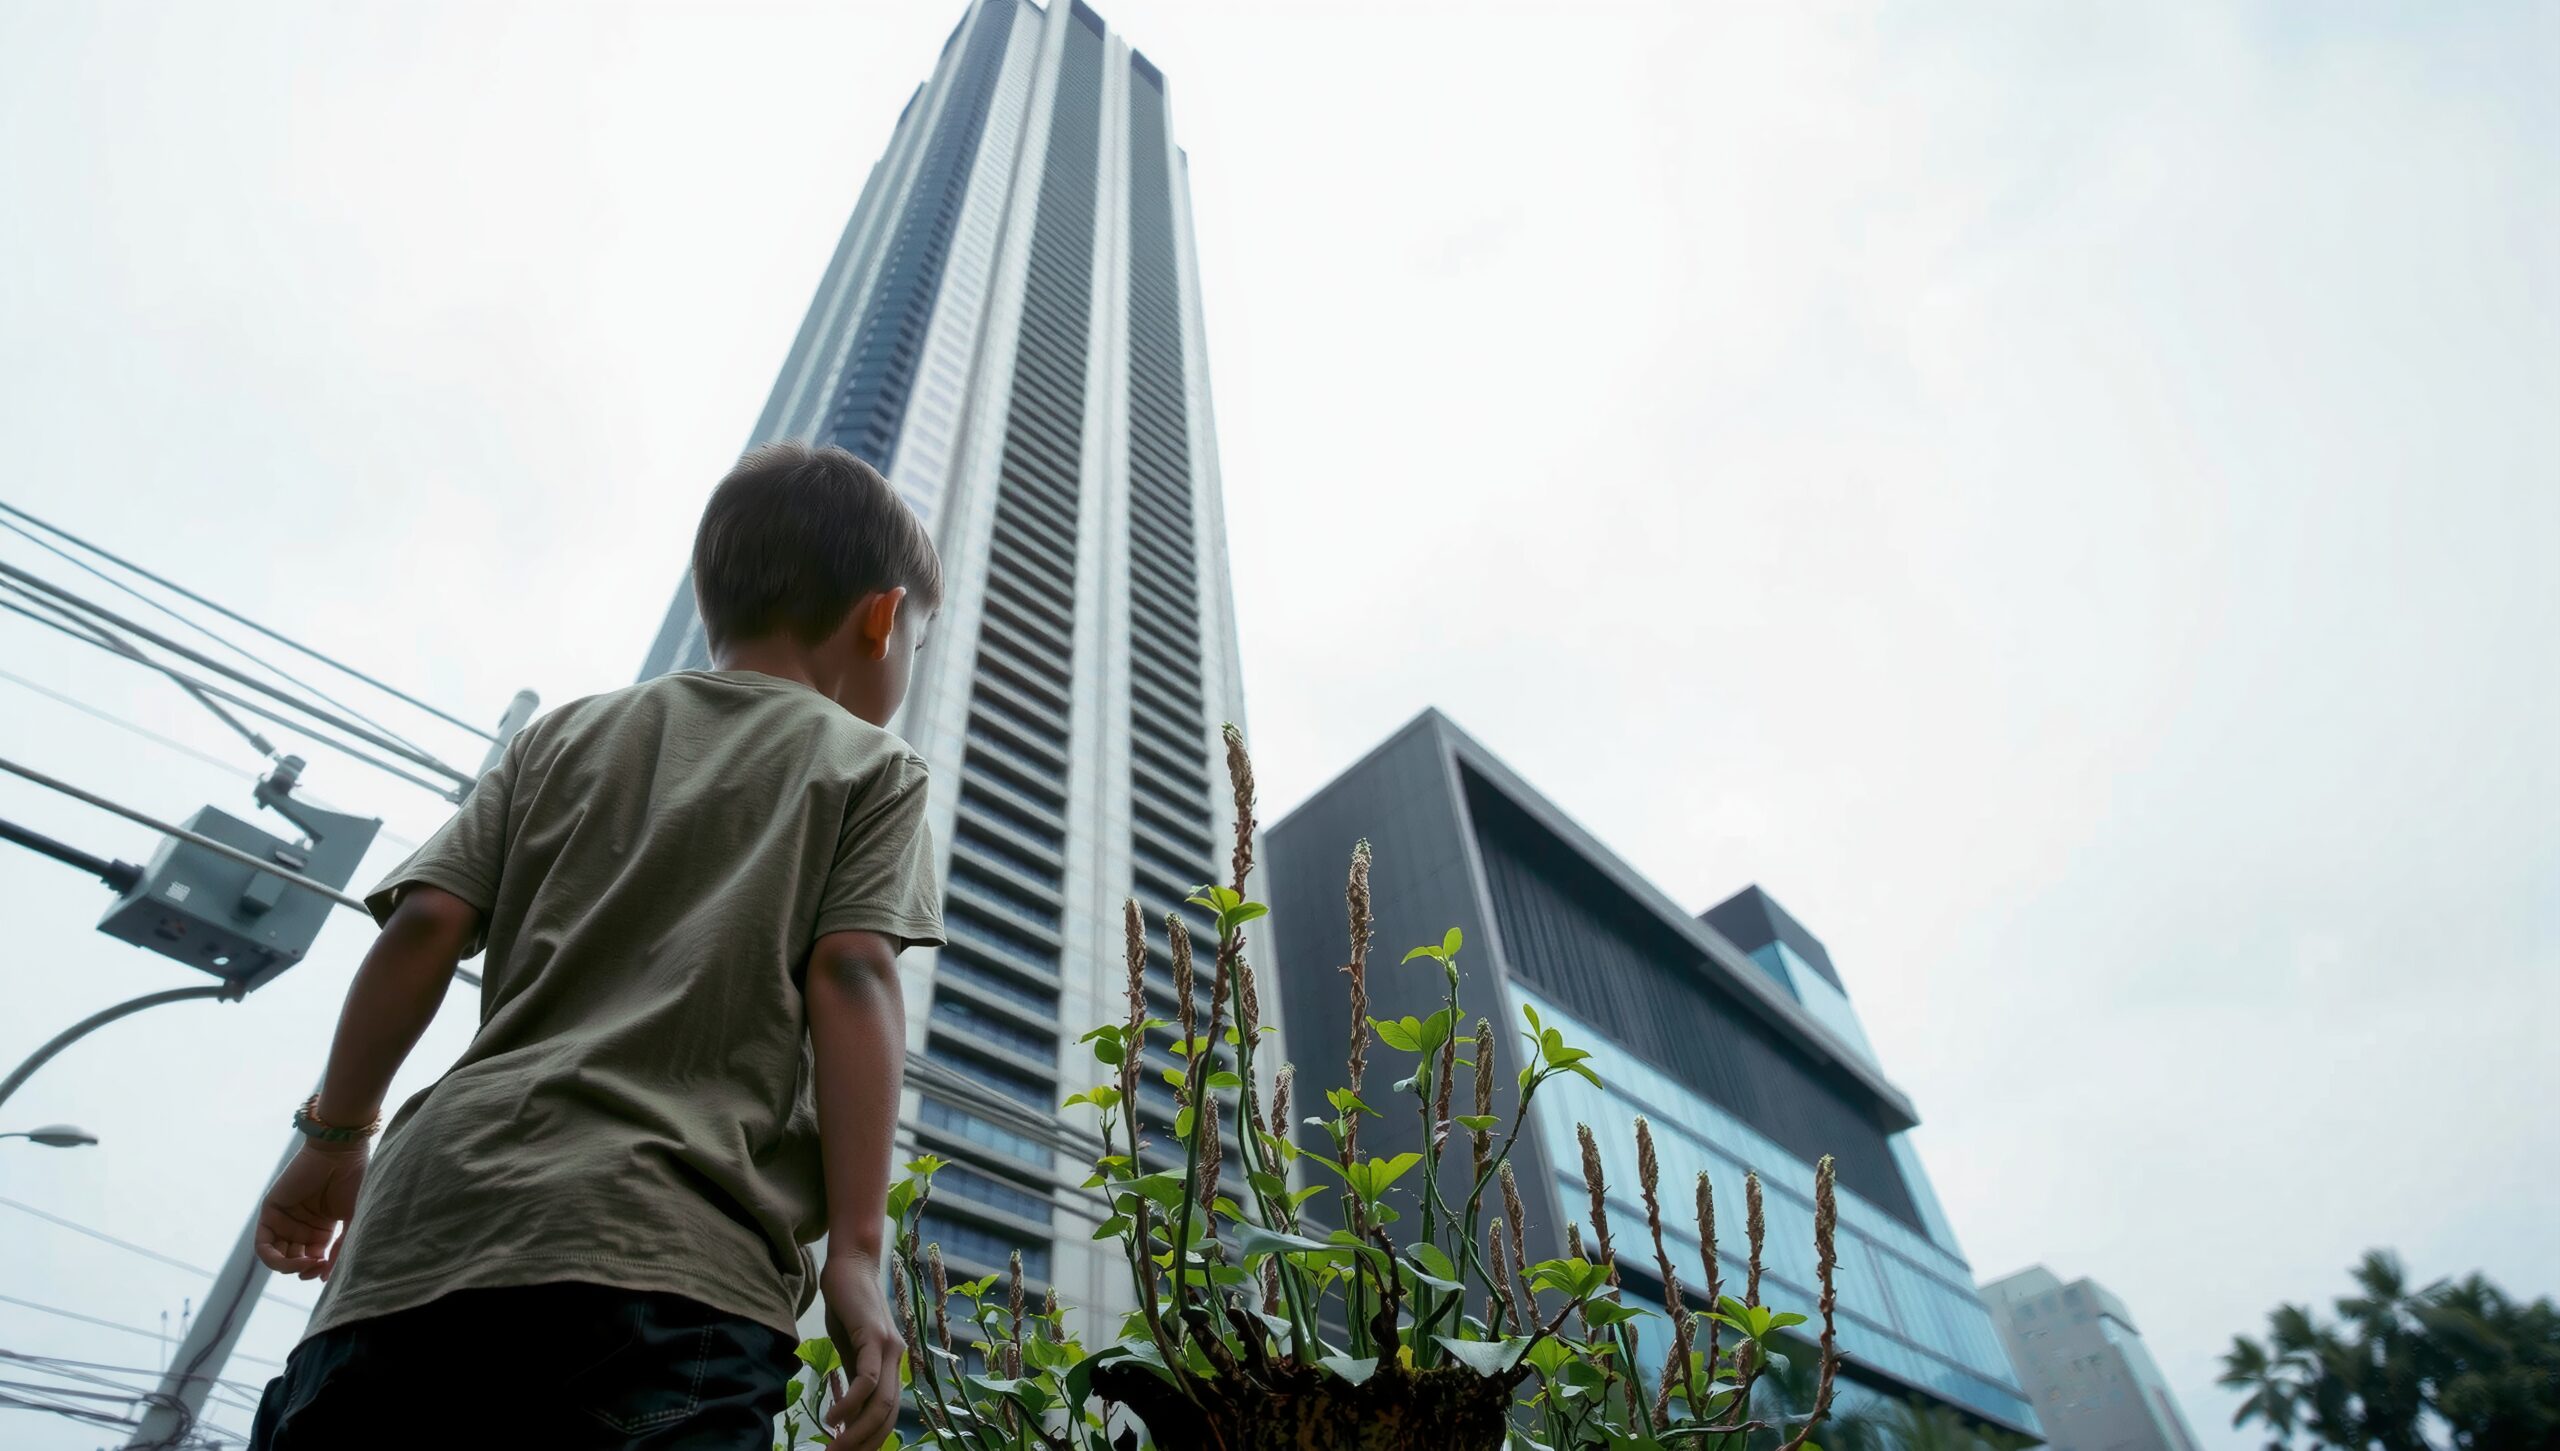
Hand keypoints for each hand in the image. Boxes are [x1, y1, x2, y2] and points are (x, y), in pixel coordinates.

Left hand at [254, 1143, 366, 1279]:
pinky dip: (274, 1258)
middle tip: (317, 1269)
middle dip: (303, 1270)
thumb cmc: (353, 1181)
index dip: (317, 1271)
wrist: (340, 1152)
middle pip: (293, 1260)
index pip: (312, 1259)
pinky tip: (295, 1260)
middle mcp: (300, 1225)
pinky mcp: (270, 1211)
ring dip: (288, 1267)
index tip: (326, 1273)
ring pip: (276, 1256)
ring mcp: (284, 1219)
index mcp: (320, 1228)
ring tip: (306, 1264)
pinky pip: (263, 1245)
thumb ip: (339, 1247)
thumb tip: (326, 1278)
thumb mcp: (352, 1219)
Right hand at [818, 1250, 904, 1450]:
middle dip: (864, 1444)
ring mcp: (889, 1348)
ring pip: (881, 1403)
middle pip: (888, 1416)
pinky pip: (867, 1379)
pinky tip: (832, 1417)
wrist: (849, 1265)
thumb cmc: (847, 1307)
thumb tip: (847, 1415)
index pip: (888, 1416)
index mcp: (893, 1366)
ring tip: (833, 1447)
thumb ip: (854, 1378)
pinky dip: (850, 1403)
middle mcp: (898, 1360)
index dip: (871, 1440)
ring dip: (856, 1431)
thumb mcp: (850, 1351)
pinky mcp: (874, 1336)